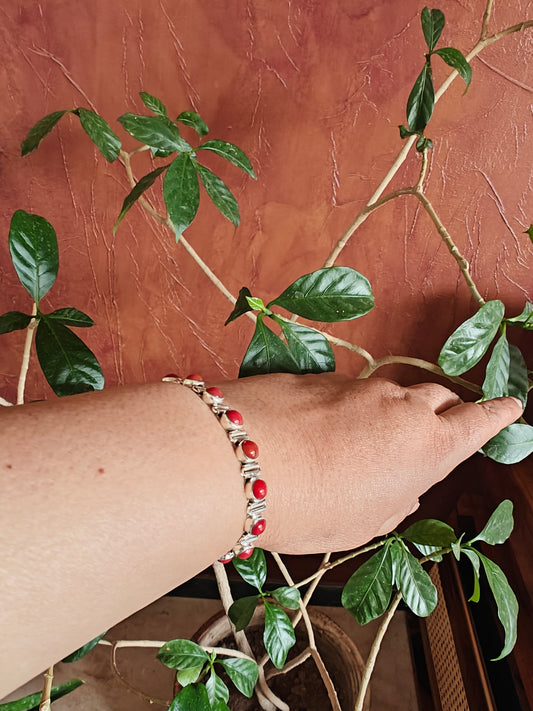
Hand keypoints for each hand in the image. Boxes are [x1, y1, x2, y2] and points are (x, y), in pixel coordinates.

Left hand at [218, 374, 521, 553]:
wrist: (240, 459)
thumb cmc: (312, 506)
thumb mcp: (365, 523)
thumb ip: (394, 500)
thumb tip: (401, 486)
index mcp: (427, 445)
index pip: (477, 421)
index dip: (496, 415)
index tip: (509, 407)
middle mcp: (400, 406)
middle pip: (438, 398)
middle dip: (444, 411)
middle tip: (438, 427)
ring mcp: (359, 386)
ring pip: (392, 392)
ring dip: (393, 409)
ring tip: (374, 437)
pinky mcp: (320, 378)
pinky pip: (349, 390)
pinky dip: (350, 407)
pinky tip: (327, 429)